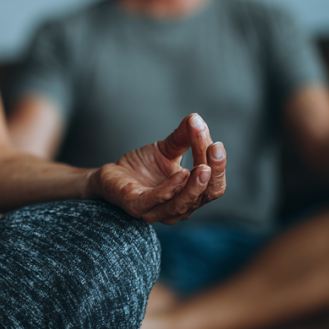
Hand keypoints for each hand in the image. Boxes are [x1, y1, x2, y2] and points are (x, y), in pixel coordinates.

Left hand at [87, 113, 225, 224]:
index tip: (217, 143)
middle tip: (215, 149)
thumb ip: (183, 137)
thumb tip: (195, 117)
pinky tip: (180, 174)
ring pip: (184, 203)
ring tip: (203, 166)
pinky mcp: (137, 207)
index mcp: (191, 195)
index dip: (218, 164)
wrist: (110, 175)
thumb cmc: (141, 166)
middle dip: (214, 172)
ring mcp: (159, 211)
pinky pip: (159, 200)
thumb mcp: (166, 149)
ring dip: (195, 185)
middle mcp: (180, 208)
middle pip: (206, 194)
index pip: (212, 182)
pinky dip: (171, 188)